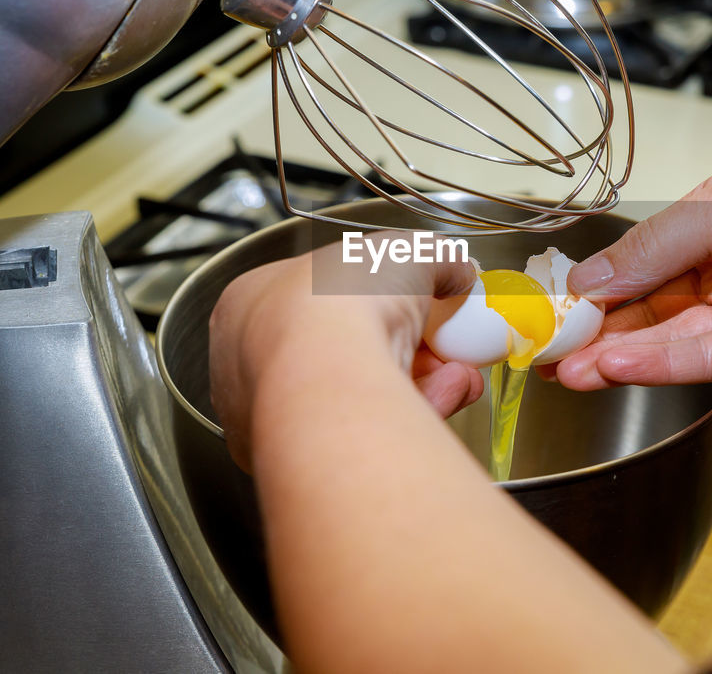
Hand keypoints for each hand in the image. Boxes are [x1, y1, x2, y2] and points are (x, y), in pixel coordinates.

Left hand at [208, 235, 482, 469]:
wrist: (326, 383)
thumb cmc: (337, 305)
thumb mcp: (402, 251)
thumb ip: (433, 258)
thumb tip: (456, 271)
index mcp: (251, 302)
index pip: (320, 299)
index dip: (381, 299)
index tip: (422, 301)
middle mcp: (251, 364)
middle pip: (348, 352)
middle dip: (413, 349)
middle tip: (450, 345)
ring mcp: (274, 418)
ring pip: (362, 396)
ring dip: (424, 382)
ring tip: (460, 374)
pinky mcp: (303, 460)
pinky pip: (368, 432)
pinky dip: (415, 414)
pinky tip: (448, 396)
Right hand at [555, 146, 711, 389]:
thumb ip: (652, 248)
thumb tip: (591, 279)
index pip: (640, 256)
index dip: (597, 279)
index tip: (553, 300)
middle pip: (646, 303)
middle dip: (595, 326)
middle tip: (546, 346)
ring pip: (665, 337)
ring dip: (614, 353)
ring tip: (566, 368)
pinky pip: (698, 360)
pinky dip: (653, 365)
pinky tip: (612, 367)